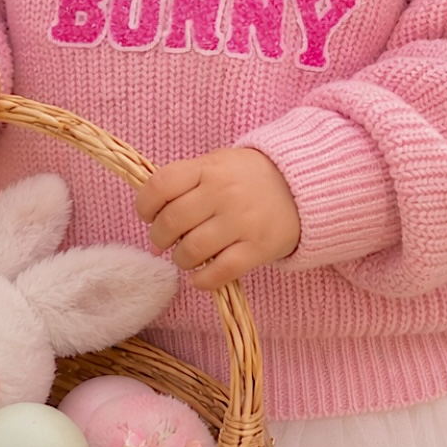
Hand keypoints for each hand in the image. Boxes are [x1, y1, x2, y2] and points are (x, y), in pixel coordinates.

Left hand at [134, 148, 300, 289]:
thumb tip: (154, 232)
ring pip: (192, 250)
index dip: (145, 205)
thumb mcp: (216, 166)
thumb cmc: (248, 177)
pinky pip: (220, 272)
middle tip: (167, 240)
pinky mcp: (257, 248)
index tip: (148, 215)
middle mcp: (223, 193)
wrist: (301, 186)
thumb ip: (185, 188)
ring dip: (181, 259)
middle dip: (160, 237)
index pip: (161, 185)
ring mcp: (241, 221)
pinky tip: (201, 277)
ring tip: (188, 255)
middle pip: (171, 222)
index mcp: (208, 168)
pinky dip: (203, 280)